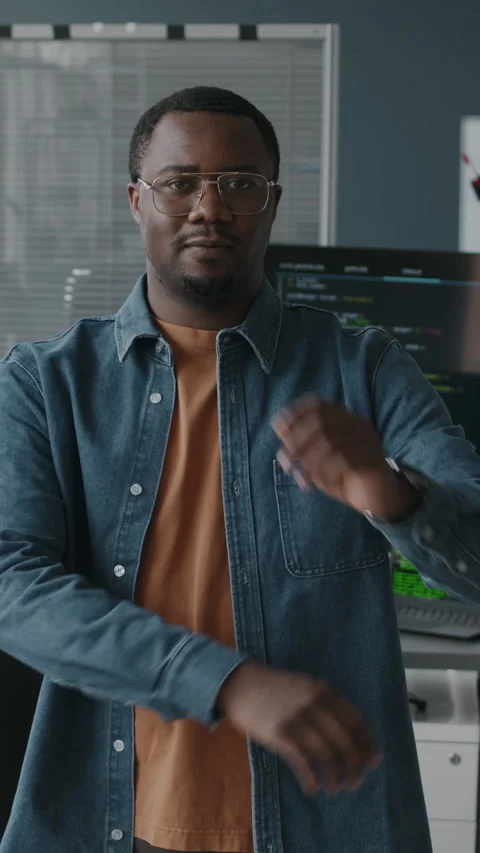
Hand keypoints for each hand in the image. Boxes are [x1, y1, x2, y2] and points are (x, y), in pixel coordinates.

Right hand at [217, 663, 380, 795]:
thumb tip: (352, 735)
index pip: (357, 721)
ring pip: (327, 755)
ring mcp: (297, 718)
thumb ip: (327, 704)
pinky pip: (304, 761)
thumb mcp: (306, 687)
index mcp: (324, 691)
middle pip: (345, 741)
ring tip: (335, 789)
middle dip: (355, 766)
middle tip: (355, 783)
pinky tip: (312, 787)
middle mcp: (315, 703)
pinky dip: (312, 778)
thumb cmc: (275, 689)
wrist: (241, 684)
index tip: (372, 762)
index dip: (368, 744)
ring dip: (335, 777)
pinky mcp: (280, 733)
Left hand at [272, 394, 418, 520]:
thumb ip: (300, 445)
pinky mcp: (372, 460)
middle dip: (297, 439)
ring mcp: (367, 441)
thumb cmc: (344, 475)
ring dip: (308, 460)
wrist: (378, 497)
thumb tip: (279, 428)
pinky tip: (315, 483)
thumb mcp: (317, 461)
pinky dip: (323, 472)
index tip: (278, 426)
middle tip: (286, 459)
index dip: (296, 411)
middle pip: (320, 421)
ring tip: (300, 476)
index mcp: (344, 419)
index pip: (318, 404)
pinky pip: (342, 461)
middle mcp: (357, 424)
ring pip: (329, 441)